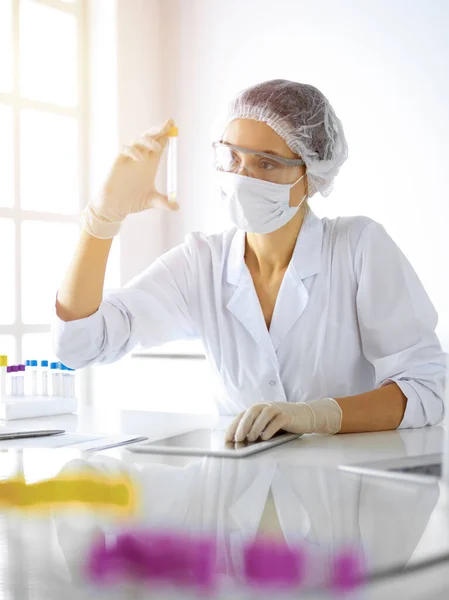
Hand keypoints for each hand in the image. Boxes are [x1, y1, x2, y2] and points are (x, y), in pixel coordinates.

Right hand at [83, 119, 177, 238]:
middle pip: (150, 137)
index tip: (174, 128)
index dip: (166, 135)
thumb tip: (177, 207)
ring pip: (138, 141)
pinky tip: (140, 159)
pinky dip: (133, 151)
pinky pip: (124, 150)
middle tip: (168, 125)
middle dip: (159, 130)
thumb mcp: (151, 201)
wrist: (115, 207)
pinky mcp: (118, 162)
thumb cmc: (132, 201)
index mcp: (151, 163)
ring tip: (156, 148)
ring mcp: (129, 159)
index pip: (160, 144)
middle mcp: (141, 158)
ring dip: (147, 141)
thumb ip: (164, 202)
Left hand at [225, 399, 341, 442]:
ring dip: (255, 427)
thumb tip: (242, 443)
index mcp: (259, 408)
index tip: (227, 438)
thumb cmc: (283, 423)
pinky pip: (277, 421)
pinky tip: (265, 437)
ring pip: (263, 415)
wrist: (305, 416)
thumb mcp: (267, 425)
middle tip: (237, 439)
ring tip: (251, 439)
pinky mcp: (287, 415)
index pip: (243, 415)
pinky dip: (270, 429)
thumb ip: (256, 430)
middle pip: (251, 412)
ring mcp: (277, 409)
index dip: (234, 426)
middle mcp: (266, 406)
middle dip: (242, 426)